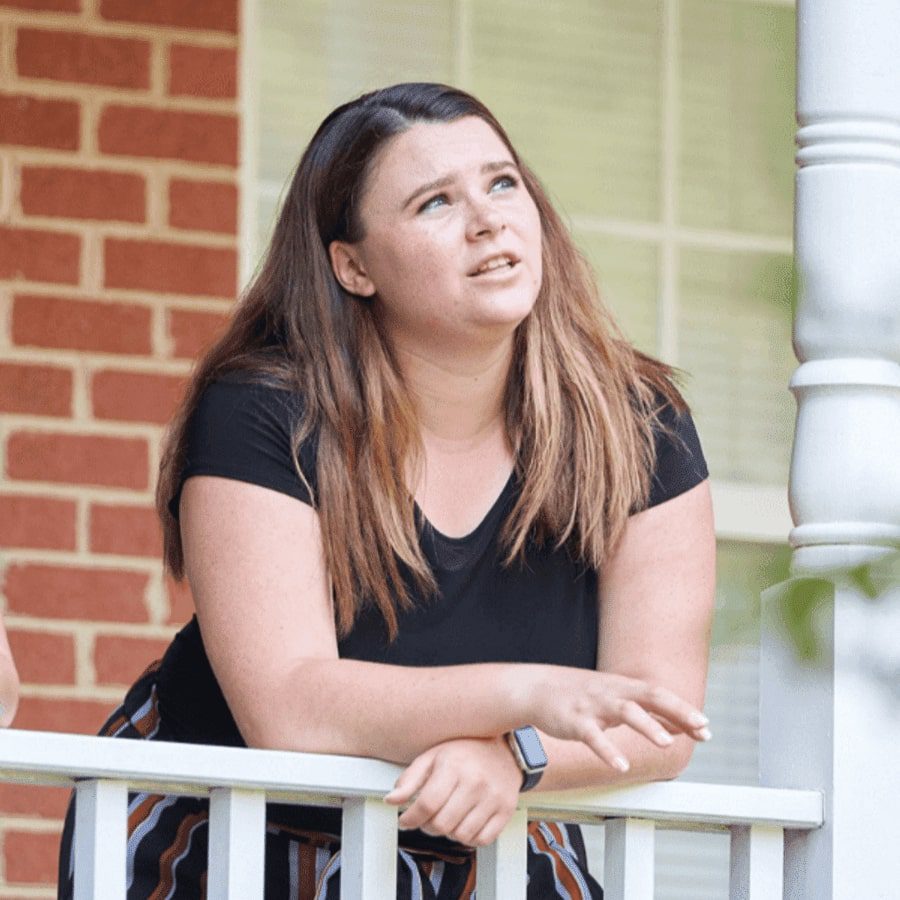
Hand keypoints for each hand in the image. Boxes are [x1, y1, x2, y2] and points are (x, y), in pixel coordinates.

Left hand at [384, 736, 520, 846]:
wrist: (506, 750)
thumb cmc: (465, 752)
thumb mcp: (434, 755)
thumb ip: (410, 778)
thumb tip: (391, 800)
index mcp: (454, 765)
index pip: (427, 804)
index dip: (410, 818)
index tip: (405, 820)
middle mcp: (475, 782)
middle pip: (442, 824)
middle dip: (427, 826)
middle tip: (427, 818)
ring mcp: (493, 797)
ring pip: (461, 835)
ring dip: (448, 832)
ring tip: (447, 817)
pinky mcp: (506, 810)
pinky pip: (482, 840)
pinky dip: (469, 838)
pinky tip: (465, 822)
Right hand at [522, 666, 710, 772]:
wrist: (536, 688)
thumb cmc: (580, 695)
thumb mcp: (615, 698)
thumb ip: (646, 712)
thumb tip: (681, 727)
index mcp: (623, 687)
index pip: (659, 696)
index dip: (683, 710)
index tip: (706, 727)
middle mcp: (612, 692)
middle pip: (649, 696)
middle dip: (676, 710)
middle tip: (700, 726)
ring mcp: (594, 705)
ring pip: (624, 712)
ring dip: (647, 726)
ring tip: (666, 743)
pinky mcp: (575, 721)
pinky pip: (593, 736)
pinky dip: (608, 751)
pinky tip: (621, 766)